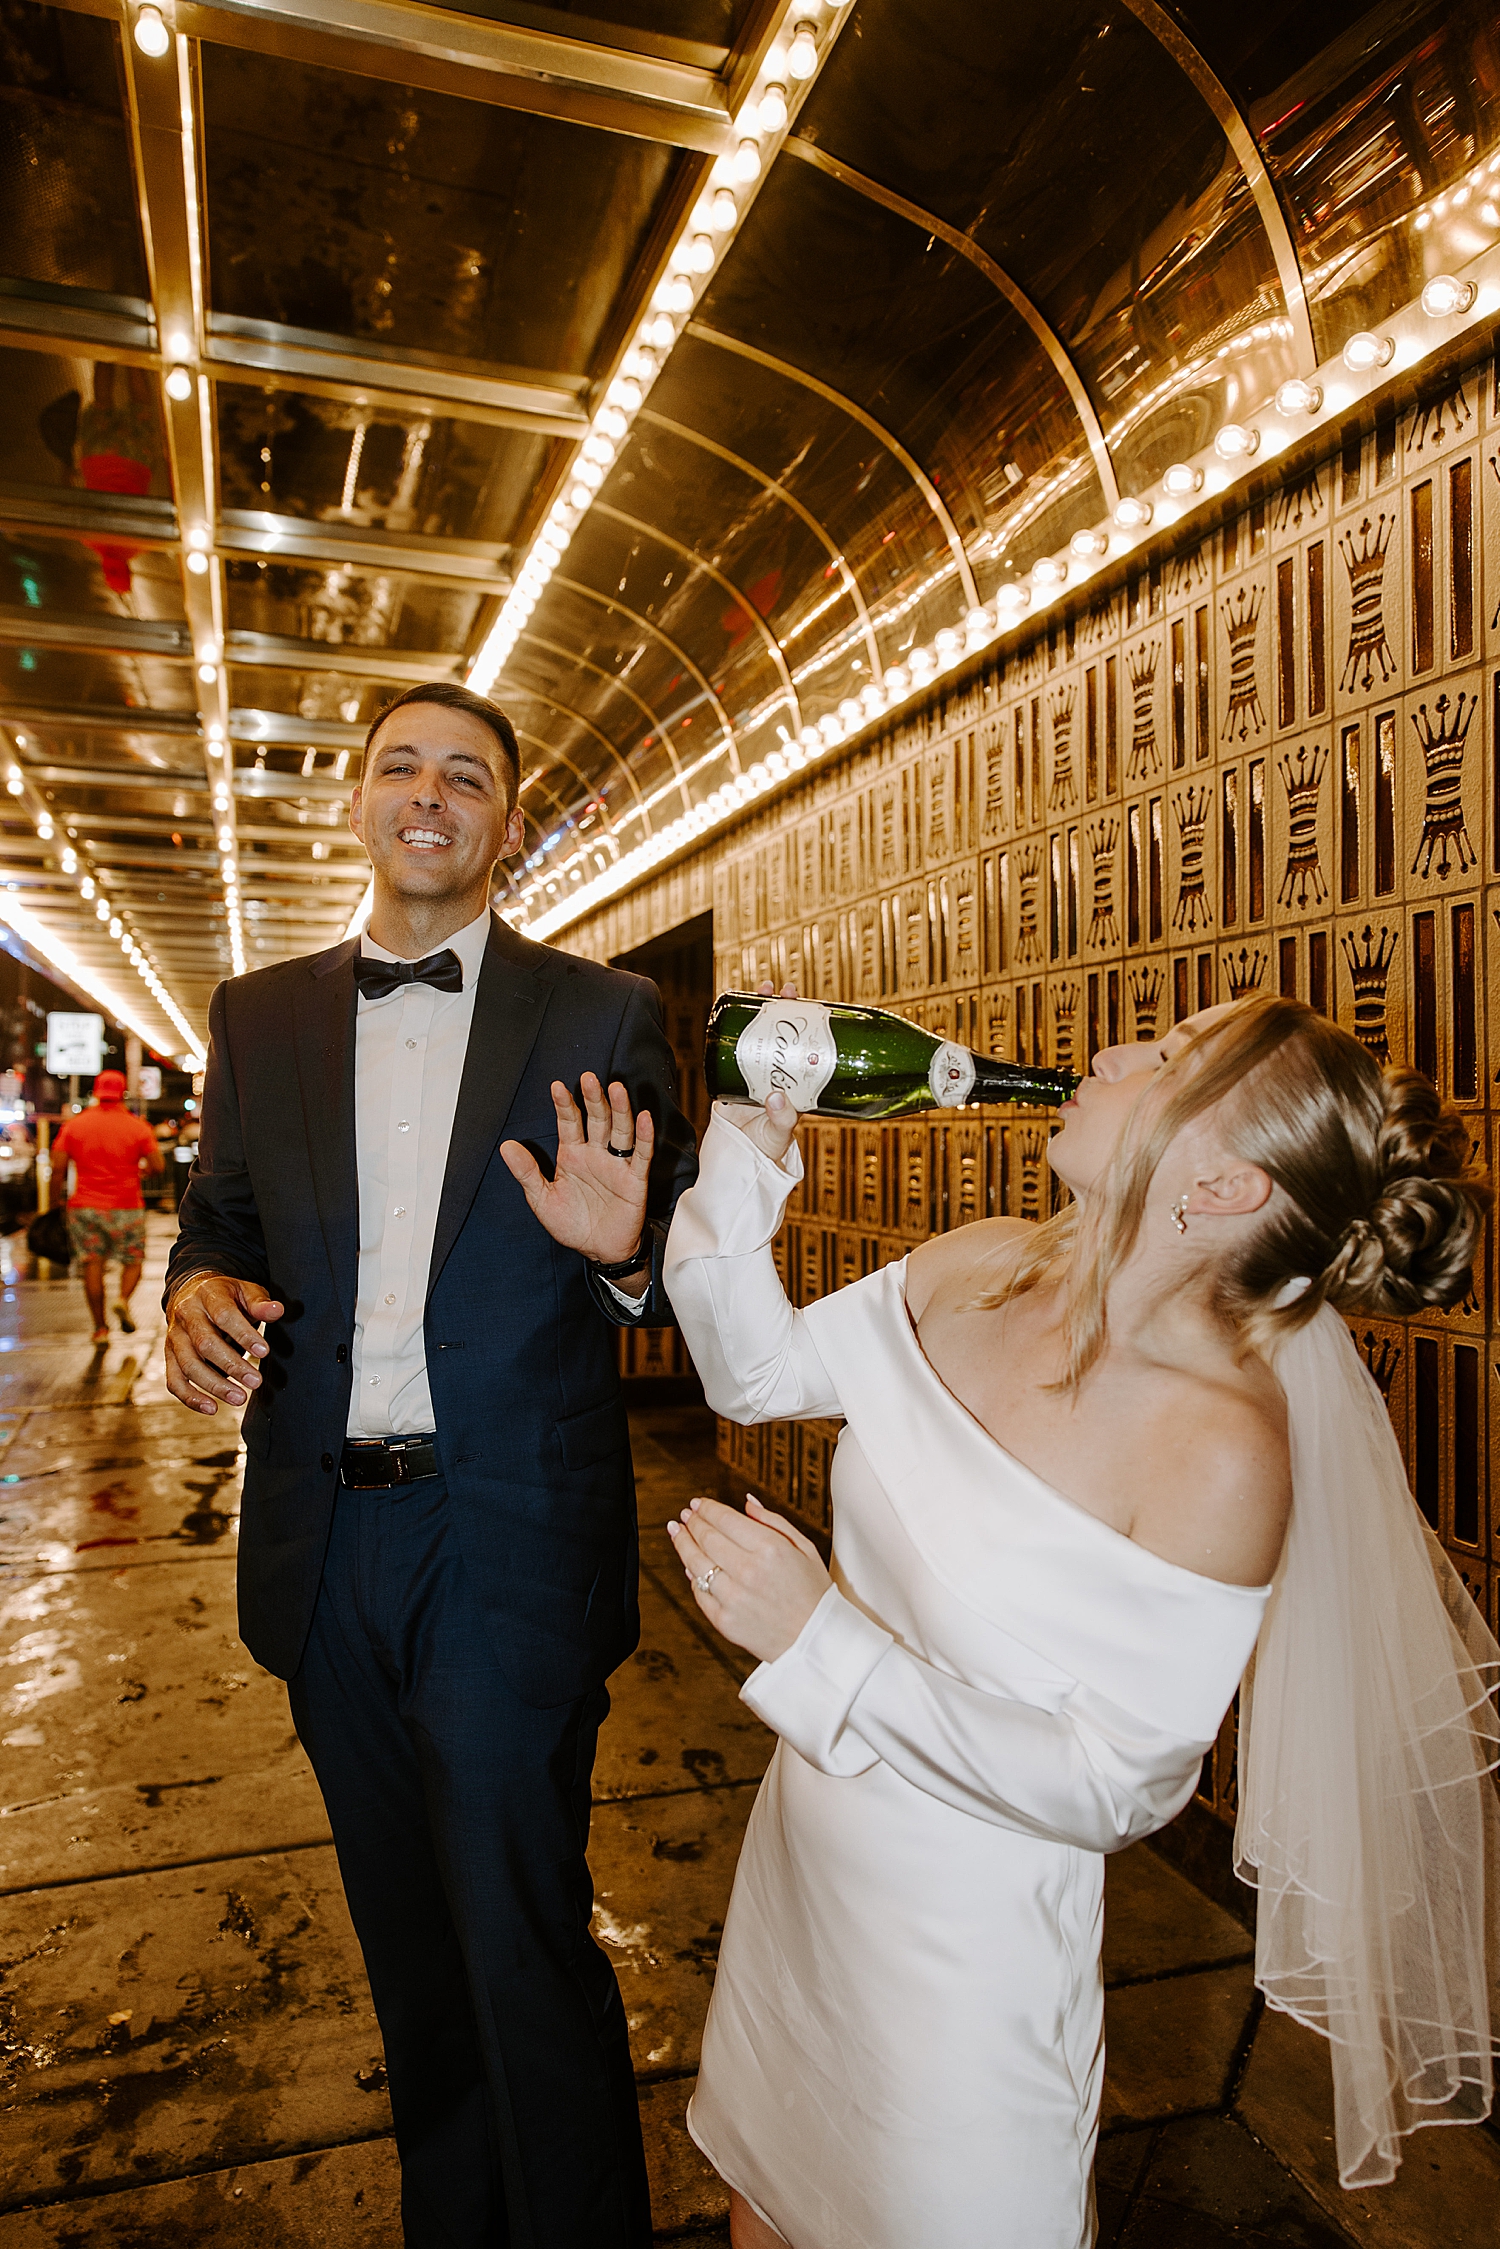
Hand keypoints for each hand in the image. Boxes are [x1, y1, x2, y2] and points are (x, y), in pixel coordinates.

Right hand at [165, 1274, 283, 1415]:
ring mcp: (175, 1337)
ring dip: (214, 1385)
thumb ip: (260, 1303)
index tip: (264, 1352)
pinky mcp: (170, 1356)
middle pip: (205, 1344)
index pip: (224, 1315)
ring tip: (239, 1398)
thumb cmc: (227, 1296)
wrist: (193, 1293)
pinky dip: (191, 1398)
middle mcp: (186, 1315)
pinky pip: (175, 1380)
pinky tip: (212, 1408)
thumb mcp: (246, 1291)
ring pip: (189, 1365)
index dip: (243, 1335)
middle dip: (232, 1365)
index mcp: (207, 1295)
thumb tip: (277, 1310)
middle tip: (256, 1382)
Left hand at [499, 1072, 653, 1264]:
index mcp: (572, 1155)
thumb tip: (505, 1146)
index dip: (564, 1104)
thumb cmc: (572, 1224)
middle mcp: (595, 1154)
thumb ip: (527, 1172)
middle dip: (593, 1099)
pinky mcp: (634, 1180)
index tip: (556, 1086)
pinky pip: (641, 1155)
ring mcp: (616, 1165)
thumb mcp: (542, 1199)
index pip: (569, 1123)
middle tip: (588, 1078)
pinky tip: (643, 1118)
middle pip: (597, 1120)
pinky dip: (644, 1137)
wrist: (598, 1251)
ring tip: (616, 1089)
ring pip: (620, 1131)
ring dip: (619, 1110)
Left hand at [667, 1493, 831, 1664]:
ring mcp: (733, 1597)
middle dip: (693, 1521)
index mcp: (770, 1549)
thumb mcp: (804, 1548)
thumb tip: (747, 1502)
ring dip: (683, 1543)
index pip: (725, 1519)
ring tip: (677, 1531)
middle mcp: (748, 1571)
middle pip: (706, 1538)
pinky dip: (693, 1577)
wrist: (816, 1640)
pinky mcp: (724, 1620)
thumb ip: (773, 1521)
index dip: (708, 1508)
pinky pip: (699, 1593)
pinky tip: (690, 1565)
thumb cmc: (813, 1592)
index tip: (699, 1503)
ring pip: (695, 1563)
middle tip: (686, 1514)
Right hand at [720, 981, 800, 1166]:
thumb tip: (776, 1097)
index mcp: (793, 1084)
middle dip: (781, 1009)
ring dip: (756, 1012)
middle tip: (786, 989)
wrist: (735, 1163)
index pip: (801, 1046)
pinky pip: (728, 1050)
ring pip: (754, 1035)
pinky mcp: (727, 1079)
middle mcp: (775, 1074)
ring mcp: (751, 1074)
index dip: (804, 1024)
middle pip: (779, 1034)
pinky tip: (728, 1011)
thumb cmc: (764, 1151)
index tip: (807, 1003)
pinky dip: (727, 1030)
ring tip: (762, 989)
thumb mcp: (778, 1135)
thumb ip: (781, 1119)